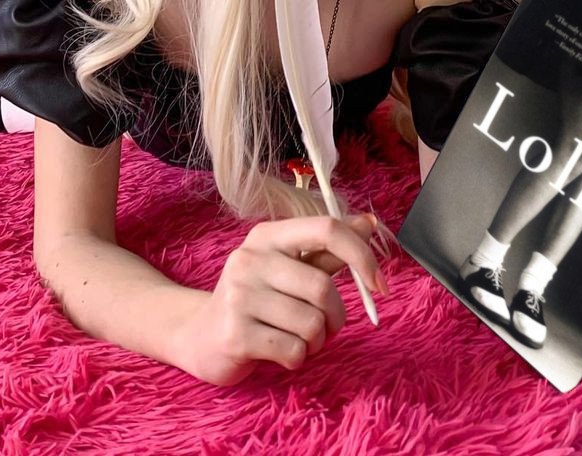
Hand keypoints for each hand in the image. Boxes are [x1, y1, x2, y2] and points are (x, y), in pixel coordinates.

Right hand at [178, 213, 385, 386]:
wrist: (202, 336)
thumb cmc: (257, 299)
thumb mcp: (290, 269)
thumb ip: (328, 249)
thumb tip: (369, 222)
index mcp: (268, 235)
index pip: (326, 229)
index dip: (361, 255)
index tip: (379, 284)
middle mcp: (250, 258)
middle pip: (322, 287)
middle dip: (335, 317)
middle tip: (325, 327)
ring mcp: (239, 295)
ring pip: (311, 323)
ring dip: (316, 341)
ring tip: (297, 339)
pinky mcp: (235, 333)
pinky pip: (293, 351)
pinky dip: (298, 359)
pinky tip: (279, 352)